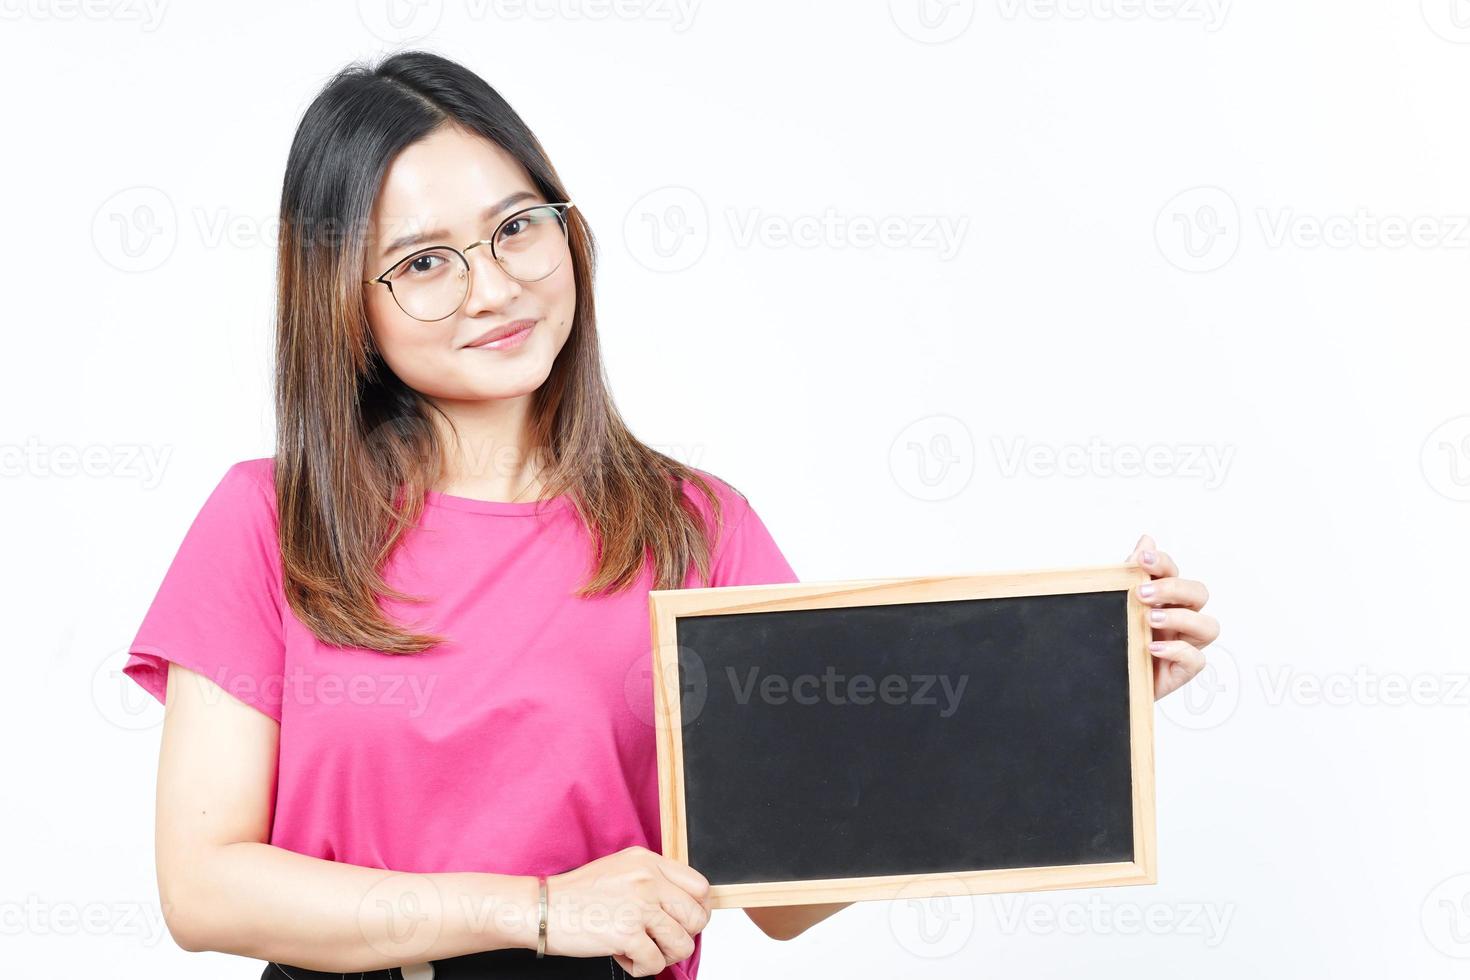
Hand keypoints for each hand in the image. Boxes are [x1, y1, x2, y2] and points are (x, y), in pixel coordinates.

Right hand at [544, 845, 712, 976]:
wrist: (543, 908)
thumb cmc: (578, 895)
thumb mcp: (621, 870)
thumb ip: (653, 880)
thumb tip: (683, 906)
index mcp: (648, 862)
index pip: (700, 886)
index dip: (697, 910)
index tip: (683, 922)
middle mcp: (648, 879)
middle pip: (697, 917)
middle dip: (682, 936)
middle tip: (659, 940)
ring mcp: (639, 906)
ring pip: (682, 944)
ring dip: (663, 955)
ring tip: (640, 949)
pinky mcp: (627, 934)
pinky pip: (656, 963)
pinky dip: (641, 967)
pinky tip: (622, 954)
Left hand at [1126, 534, 1219, 700]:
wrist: (1102, 679)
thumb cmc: (1117, 640)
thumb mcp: (1117, 605)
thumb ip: (1131, 574)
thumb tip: (1146, 539)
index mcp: (1165, 598)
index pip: (1174, 572)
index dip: (1162, 563)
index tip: (1141, 560)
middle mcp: (1180, 618)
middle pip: (1198, 593)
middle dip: (1173, 589)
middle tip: (1141, 594)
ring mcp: (1185, 643)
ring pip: (1208, 626)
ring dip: (1180, 618)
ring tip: (1149, 619)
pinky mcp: (1183, 670)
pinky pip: (1196, 659)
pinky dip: (1177, 650)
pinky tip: (1152, 648)